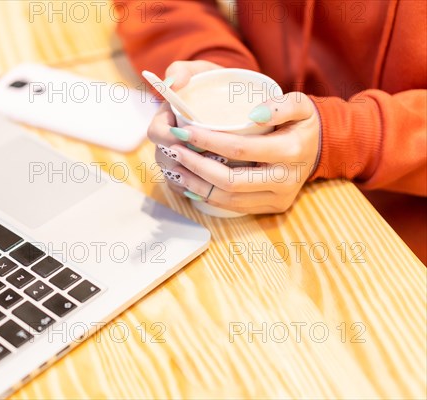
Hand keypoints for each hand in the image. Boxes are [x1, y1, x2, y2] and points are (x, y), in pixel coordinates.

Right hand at [147, 60, 224, 192]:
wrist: (234, 101)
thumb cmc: (214, 84)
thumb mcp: (200, 71)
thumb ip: (184, 70)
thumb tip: (173, 82)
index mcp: (165, 118)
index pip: (156, 133)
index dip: (169, 138)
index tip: (189, 136)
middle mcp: (167, 142)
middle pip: (164, 159)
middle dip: (183, 162)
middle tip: (210, 160)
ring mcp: (177, 159)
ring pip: (175, 176)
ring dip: (191, 178)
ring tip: (216, 176)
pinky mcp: (189, 174)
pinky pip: (185, 189)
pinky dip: (196, 190)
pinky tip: (214, 188)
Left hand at [165, 92, 320, 213]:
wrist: (323, 148)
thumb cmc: (303, 122)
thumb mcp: (300, 104)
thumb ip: (280, 105)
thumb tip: (254, 114)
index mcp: (291, 152)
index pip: (239, 149)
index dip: (208, 141)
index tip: (183, 131)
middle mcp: (285, 180)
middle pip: (230, 180)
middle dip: (196, 166)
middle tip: (173, 151)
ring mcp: (279, 198)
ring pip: (229, 199)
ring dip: (197, 185)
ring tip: (175, 169)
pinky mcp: (273, 207)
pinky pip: (235, 207)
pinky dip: (209, 197)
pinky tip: (190, 184)